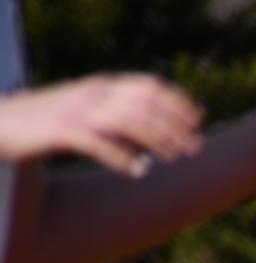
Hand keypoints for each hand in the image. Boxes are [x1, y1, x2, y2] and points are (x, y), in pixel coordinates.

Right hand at [0, 75, 205, 175]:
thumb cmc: (43, 121)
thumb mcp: (82, 110)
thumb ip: (111, 113)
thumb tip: (146, 131)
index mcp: (98, 86)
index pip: (147, 86)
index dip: (177, 100)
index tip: (199, 118)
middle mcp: (90, 94)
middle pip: (144, 104)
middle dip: (175, 125)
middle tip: (195, 147)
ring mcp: (75, 111)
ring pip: (127, 121)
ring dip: (157, 140)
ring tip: (175, 158)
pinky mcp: (59, 131)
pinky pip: (98, 143)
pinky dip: (122, 157)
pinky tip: (139, 171)